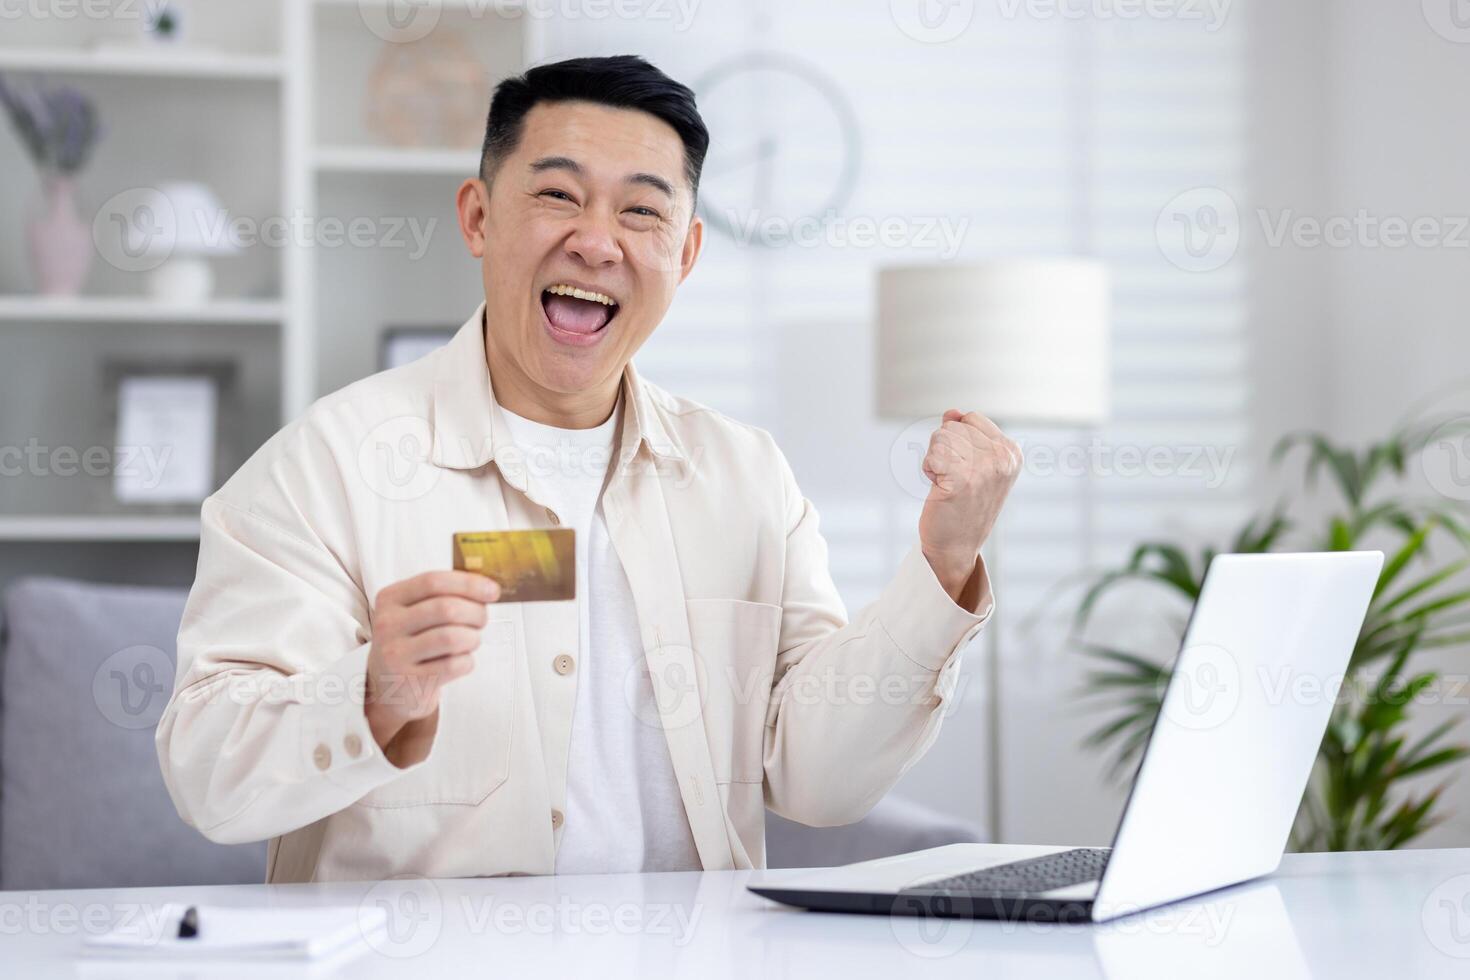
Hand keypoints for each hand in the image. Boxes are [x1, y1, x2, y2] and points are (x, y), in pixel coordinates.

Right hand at [364, 570, 499, 765]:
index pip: (433, 582)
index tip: (493, 591)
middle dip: (476, 613)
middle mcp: (388, 625)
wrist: (389, 687)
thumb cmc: (413, 642)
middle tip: (482, 620)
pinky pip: (454, 665)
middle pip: (446, 608)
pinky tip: (460, 661)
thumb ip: (445, 595)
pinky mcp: (409, 681)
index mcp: (390, 599)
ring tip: (471, 641)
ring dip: (473, 638)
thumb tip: (488, 589)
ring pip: (452, 637)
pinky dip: (467, 661)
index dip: (469, 584)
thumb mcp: (416, 612)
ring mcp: (395, 655)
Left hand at [917, 408, 1022, 600]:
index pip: (970, 418)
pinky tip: (940, 489)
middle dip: (945, 449)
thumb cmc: (962, 504)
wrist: (956, 546)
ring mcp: (985, 468)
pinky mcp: (961, 480)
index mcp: (1011, 452)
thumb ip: (965, 434)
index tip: (967, 468)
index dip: (959, 441)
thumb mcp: (973, 464)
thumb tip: (952, 412)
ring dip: (936, 460)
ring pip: (941, 436)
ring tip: (949, 484)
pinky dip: (929, 470)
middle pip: (953, 425)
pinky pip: (932, 454)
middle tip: (955, 479)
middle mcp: (1003, 458)